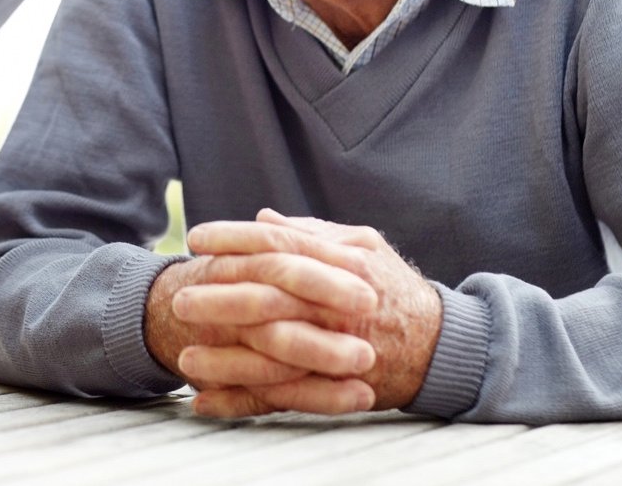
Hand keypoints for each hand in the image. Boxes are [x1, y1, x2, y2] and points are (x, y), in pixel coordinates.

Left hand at [176, 211, 440, 418]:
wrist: (443, 347)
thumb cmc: (395, 290)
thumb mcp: (363, 248)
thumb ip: (312, 233)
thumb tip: (265, 218)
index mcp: (344, 263)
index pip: (279, 245)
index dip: (234, 238)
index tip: (196, 237)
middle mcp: (340, 304)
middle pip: (269, 296)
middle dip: (220, 297)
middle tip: (178, 297)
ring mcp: (339, 348)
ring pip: (272, 351)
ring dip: (224, 358)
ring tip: (182, 359)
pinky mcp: (336, 387)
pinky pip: (283, 397)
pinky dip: (242, 401)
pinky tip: (206, 402)